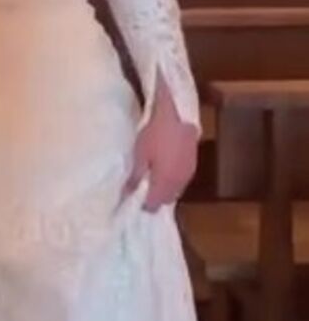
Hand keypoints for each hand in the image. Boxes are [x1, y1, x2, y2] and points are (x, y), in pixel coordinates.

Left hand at [122, 84, 198, 211]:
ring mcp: (189, 172)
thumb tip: (127, 194)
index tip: (134, 202)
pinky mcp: (193, 163)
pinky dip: (172, 180)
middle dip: (155, 199)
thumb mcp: (139, 155)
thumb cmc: (153, 134)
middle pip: (167, 199)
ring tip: (151, 182)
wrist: (176, 115)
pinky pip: (182, 179)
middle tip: (141, 193)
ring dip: (164, 190)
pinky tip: (163, 172)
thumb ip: (134, 177)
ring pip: (176, 190)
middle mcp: (180, 181)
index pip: (155, 204)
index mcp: (165, 181)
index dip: (144, 205)